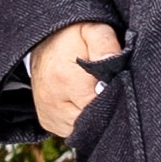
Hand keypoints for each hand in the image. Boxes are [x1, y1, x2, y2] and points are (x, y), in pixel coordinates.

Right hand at [28, 23, 123, 139]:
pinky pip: (72, 130)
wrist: (43, 41)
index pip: (99, 106)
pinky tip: (84, 103)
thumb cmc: (73, 37)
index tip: (117, 86)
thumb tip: (111, 60)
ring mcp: (48, 113)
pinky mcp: (47, 120)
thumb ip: (106, 44)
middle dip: (105, 110)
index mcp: (65, 79)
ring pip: (82, 129)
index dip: (114, 99)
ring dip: (92, 117)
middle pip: (91, 121)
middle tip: (108, 90)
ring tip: (94, 95)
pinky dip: (81, 121)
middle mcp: (52, 101)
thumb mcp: (94, 30)